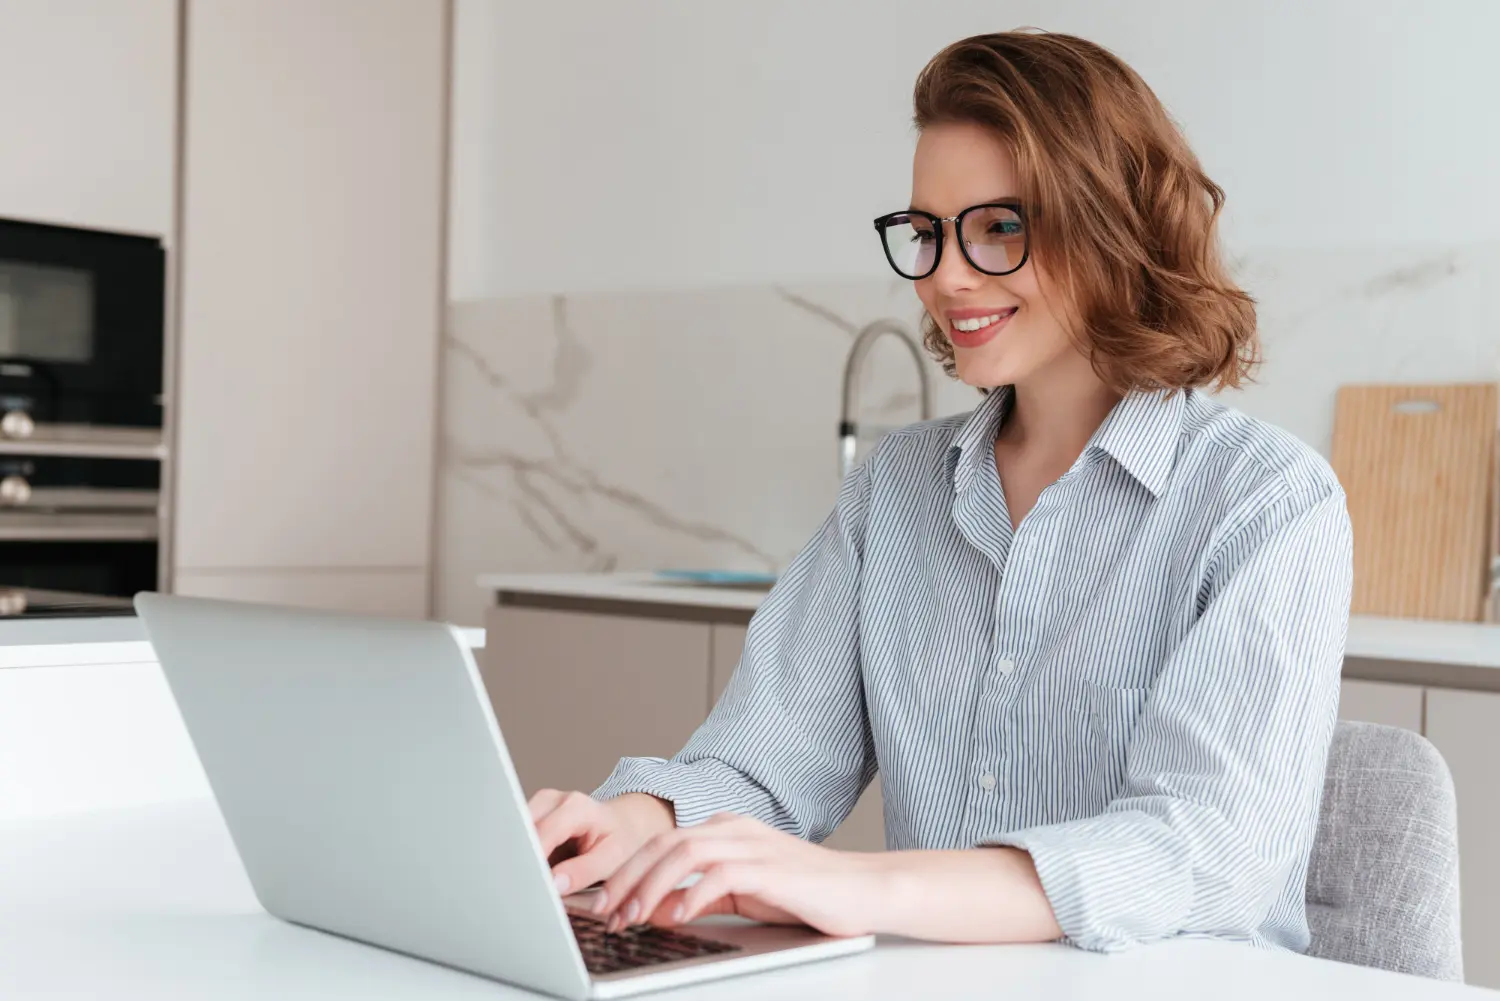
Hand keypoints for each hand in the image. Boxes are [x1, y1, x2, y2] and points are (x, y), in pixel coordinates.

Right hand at [529, 789, 674, 894]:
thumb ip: (583, 872)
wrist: (626, 822)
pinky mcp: (533, 817)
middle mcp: (553, 800)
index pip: (542, 834)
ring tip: (528, 882)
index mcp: (576, 807)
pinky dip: (522, 857)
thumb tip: (553, 884)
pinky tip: (530, 872)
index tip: (529, 886)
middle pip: (521, 831)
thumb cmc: (623, 839)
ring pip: (515, 834)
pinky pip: (519, 838)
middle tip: (524, 889)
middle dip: (520, 860)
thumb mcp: (613, 858)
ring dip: (519, 859)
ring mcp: (540, 806)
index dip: (532, 861)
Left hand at [593, 813, 887, 938]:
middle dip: (628, 878)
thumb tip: (659, 909)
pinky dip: (692, 895)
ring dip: (650, 887)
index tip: (604, 902)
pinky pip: (721, 875)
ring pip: (684, 853)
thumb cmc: (805, 893)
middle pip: (664, 843)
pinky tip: (675, 917)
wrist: (864, 890)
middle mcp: (736, 829)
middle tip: (605, 913)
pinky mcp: (772, 869)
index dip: (628, 871)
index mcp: (727, 829)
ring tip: (631, 917)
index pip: (663, 842)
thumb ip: (704, 895)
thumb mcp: (744, 892)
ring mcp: (754, 845)